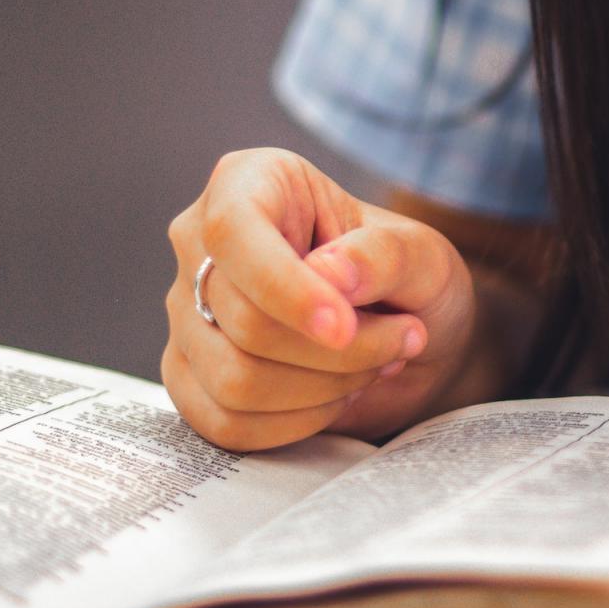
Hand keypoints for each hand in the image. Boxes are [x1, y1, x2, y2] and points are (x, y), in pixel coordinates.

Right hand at [163, 148, 474, 449]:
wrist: (407, 331)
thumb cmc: (409, 279)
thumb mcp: (422, 255)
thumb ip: (383, 256)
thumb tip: (329, 273)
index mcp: (249, 183)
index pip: (235, 234)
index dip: (287, 290)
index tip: (345, 328)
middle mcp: (200, 243)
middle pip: (243, 322)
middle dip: (338, 351)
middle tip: (402, 339)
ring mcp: (186, 312)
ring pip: (234, 381)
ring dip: (323, 390)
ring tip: (373, 366)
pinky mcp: (189, 375)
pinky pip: (225, 423)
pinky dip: (295, 424)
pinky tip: (335, 396)